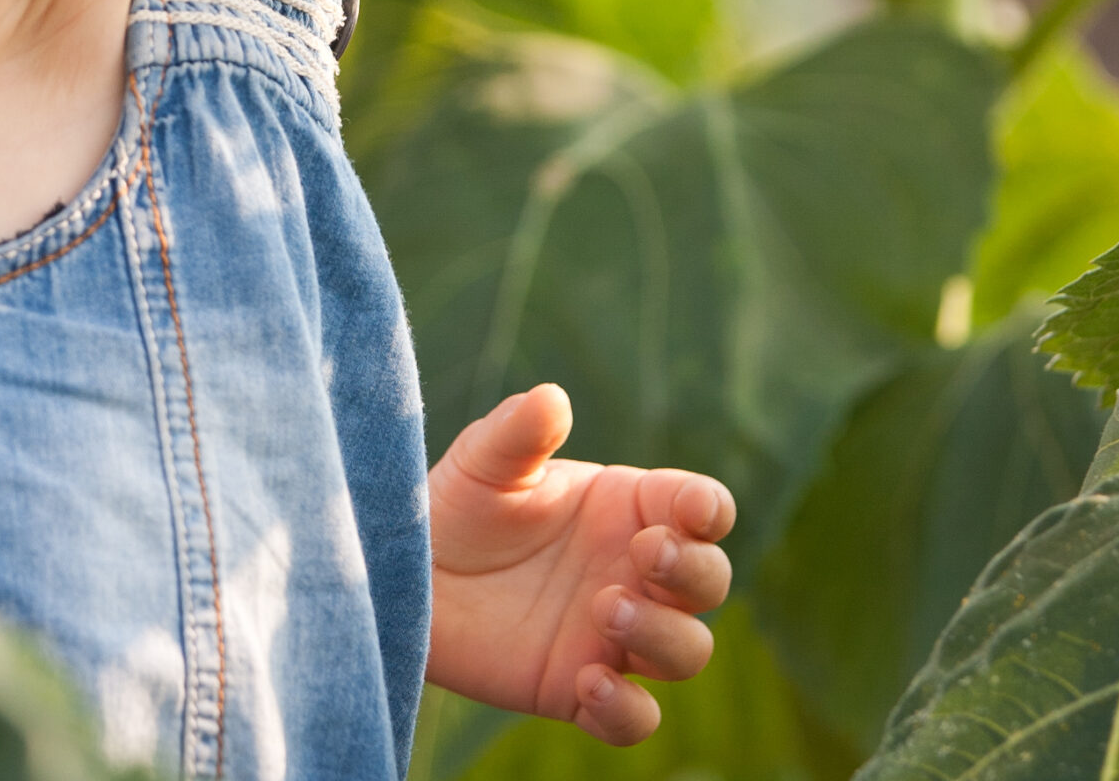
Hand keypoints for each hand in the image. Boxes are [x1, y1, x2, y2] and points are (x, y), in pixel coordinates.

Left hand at [427, 384, 734, 745]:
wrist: (407, 573)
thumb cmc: (458, 504)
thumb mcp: (484, 459)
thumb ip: (520, 429)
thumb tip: (553, 397)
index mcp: (628, 508)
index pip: (700, 508)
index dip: (708, 509)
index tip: (689, 510)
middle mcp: (634, 573)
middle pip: (710, 581)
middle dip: (694, 570)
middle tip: (645, 555)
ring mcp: (614, 636)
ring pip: (687, 651)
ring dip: (664, 636)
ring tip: (605, 609)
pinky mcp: (580, 690)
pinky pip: (634, 720)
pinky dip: (626, 711)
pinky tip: (588, 683)